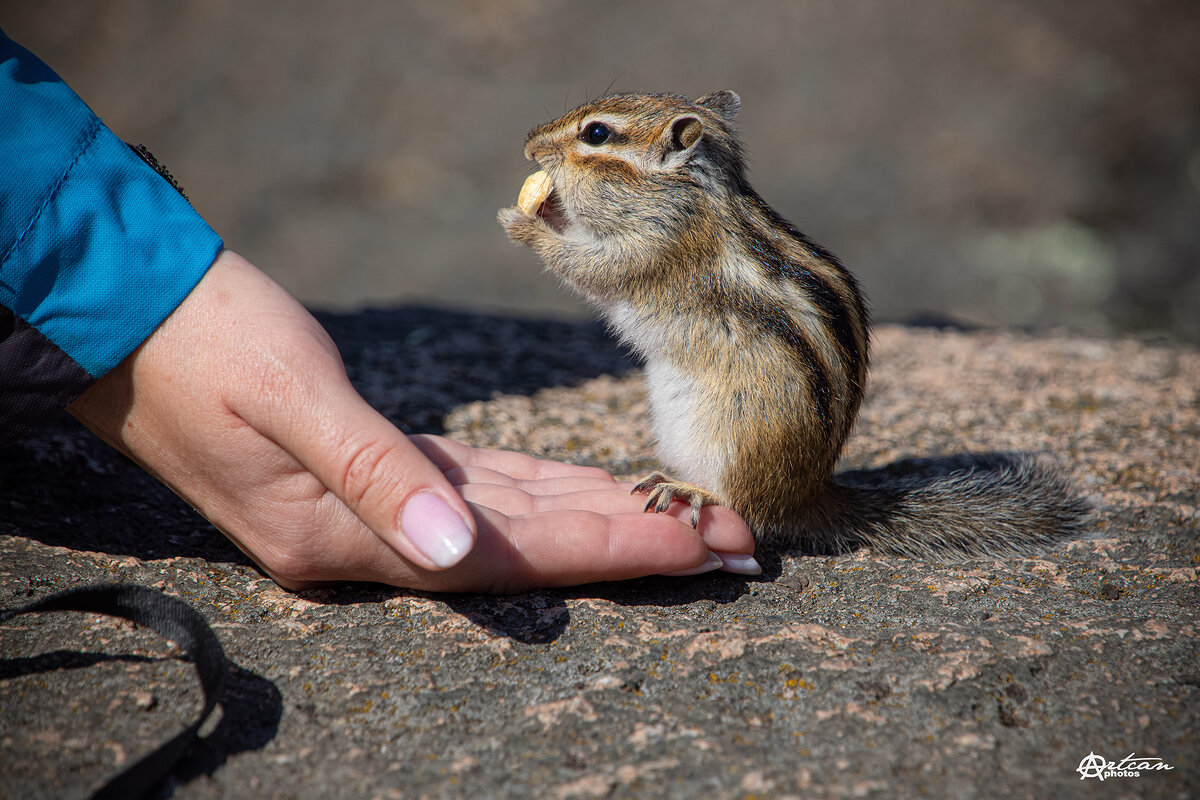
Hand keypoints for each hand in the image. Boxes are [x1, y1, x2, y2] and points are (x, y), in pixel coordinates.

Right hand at [68, 250, 756, 591]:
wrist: (134, 315)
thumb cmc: (205, 344)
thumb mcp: (289, 396)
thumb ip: (376, 475)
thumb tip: (454, 550)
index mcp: (347, 536)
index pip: (508, 554)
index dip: (611, 547)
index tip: (702, 543)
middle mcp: (373, 538)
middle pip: (529, 549)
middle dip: (637, 542)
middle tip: (740, 544)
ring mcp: (379, 509)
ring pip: (518, 523)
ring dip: (606, 520)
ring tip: (696, 523)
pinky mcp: (384, 470)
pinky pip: (486, 492)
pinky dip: (551, 493)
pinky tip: (604, 493)